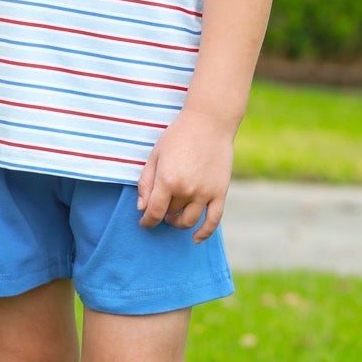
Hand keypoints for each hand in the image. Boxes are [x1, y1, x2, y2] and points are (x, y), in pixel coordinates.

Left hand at [136, 108, 234, 238]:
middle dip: (163, 214)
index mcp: (167, 180)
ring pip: (189, 221)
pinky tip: (195, 238)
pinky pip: (213, 221)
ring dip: (178, 223)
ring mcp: (205, 192)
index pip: (154, 212)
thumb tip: (142, 208)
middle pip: (170, 214)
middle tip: (161, 208)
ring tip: (174, 216)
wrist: (209, 122)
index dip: (146, 221)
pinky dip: (204, 233)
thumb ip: (146, 182)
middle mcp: (186, 190)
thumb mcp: (155, 155)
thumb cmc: (178, 136)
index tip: (144, 222)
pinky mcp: (220, 192)